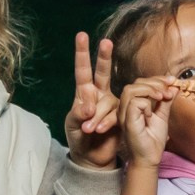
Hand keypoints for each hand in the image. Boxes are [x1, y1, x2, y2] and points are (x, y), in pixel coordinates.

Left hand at [64, 31, 118, 167]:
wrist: (92, 159)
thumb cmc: (78, 139)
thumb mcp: (72, 125)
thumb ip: (78, 113)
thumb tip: (88, 103)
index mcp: (83, 93)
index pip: (82, 71)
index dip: (82, 53)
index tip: (82, 35)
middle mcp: (99, 95)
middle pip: (103, 72)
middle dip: (104, 57)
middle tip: (106, 42)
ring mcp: (112, 105)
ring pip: (108, 101)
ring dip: (99, 115)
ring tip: (89, 129)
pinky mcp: (121, 116)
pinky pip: (117, 114)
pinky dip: (108, 122)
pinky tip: (101, 130)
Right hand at [119, 77, 183, 168]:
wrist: (150, 158)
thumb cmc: (153, 140)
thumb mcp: (162, 116)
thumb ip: (166, 101)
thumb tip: (174, 86)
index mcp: (133, 104)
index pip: (141, 83)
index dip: (157, 79)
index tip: (172, 82)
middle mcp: (125, 107)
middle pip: (135, 83)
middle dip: (155, 82)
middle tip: (168, 91)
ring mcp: (124, 113)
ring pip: (131, 89)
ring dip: (150, 90)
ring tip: (162, 98)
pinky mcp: (126, 121)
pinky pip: (134, 103)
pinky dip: (146, 104)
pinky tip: (151, 114)